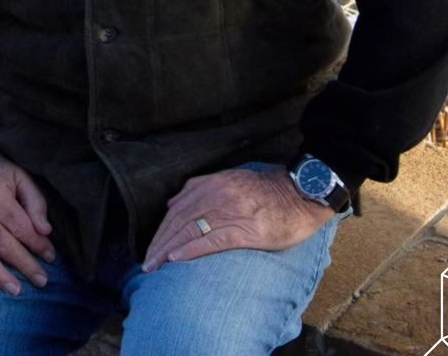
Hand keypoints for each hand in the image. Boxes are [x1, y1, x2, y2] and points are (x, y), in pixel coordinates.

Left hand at [140, 166, 335, 271]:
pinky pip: (211, 240)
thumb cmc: (268, 192)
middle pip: (178, 221)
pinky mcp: (245, 230)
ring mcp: (230, 211)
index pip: (176, 208)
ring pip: (189, 230)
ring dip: (167, 250)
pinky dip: (190, 250)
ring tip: (153, 266)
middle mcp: (217, 195)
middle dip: (158, 243)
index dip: (160, 230)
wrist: (301, 193)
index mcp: (212, 184)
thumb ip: (203, 189)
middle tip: (146, 263)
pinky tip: (176, 259)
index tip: (150, 248)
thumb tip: (174, 203)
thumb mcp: (231, 181)